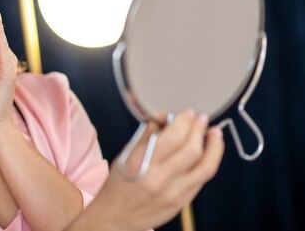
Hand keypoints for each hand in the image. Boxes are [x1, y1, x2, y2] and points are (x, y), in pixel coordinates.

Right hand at [76, 110, 224, 230]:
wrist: (115, 217)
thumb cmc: (118, 185)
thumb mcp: (125, 155)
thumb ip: (147, 136)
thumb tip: (164, 118)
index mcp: (142, 164)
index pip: (172, 137)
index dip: (184, 121)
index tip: (187, 113)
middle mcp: (159, 179)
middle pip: (191, 149)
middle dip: (199, 129)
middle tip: (200, 118)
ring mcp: (173, 193)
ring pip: (205, 167)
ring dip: (214, 146)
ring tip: (214, 133)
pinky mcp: (181, 203)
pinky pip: (201, 180)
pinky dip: (208, 162)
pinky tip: (210, 153)